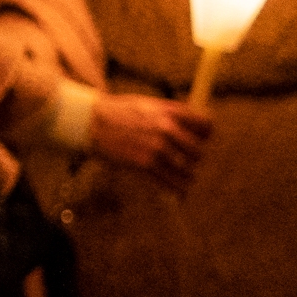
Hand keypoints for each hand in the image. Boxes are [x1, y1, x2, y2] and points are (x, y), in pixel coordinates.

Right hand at [88, 93, 212, 190]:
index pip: (206, 126)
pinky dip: (179, 189)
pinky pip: (172, 182)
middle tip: (185, 160)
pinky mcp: (145, 165)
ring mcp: (156, 148)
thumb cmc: (118, 112)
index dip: (205, 135)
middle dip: (194, 157)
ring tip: (184, 178)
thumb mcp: (148, 104)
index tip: (200, 140)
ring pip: (188, 169)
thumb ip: (172, 113)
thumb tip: (195, 126)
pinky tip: (179, 192)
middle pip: (199, 151)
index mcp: (170, 112)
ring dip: (187, 176)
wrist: (90, 122)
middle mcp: (167, 129)